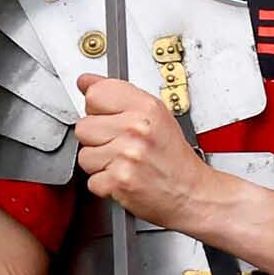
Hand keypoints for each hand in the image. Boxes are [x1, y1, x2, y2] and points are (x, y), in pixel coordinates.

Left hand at [75, 72, 218, 229]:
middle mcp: (136, 129)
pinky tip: (122, 178)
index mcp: (145, 107)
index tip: (107, 117)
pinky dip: (104, 184)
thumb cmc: (173, 158)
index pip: (95, 94)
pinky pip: (91, 180)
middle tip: (119, 146)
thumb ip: (118, 94)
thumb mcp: (154, 114)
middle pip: (84, 127)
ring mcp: (126, 155)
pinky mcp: (118, 181)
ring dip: (99, 163)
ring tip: (122, 163)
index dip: (97, 109)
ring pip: (84, 155)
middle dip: (97, 139)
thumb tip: (85, 81)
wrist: (190, 193)